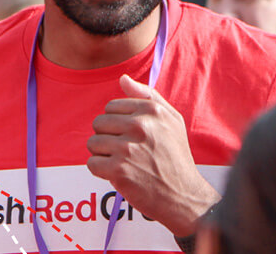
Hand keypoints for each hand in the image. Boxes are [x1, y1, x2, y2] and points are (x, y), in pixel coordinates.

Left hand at [86, 74, 218, 236]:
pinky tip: (120, 175)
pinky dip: (102, 172)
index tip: (133, 138)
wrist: (183, 195)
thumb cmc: (175, 157)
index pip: (111, 107)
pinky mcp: (118, 170)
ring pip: (93, 143)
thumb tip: (122, 79)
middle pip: (99, 123)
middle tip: (129, 153)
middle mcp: (139, 126)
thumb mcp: (172, 120)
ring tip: (125, 164)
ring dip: (104, 156)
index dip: (118, 124)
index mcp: (151, 110)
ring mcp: (128, 148)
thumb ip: (148, 96)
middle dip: (108, 138)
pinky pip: (92, 163)